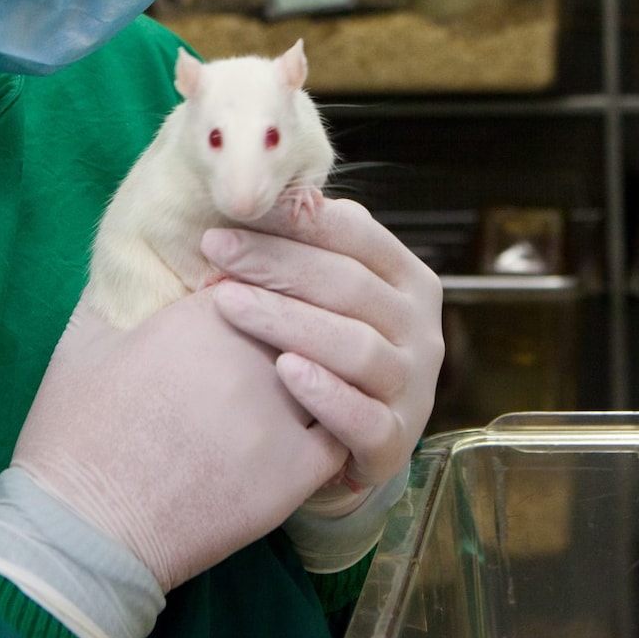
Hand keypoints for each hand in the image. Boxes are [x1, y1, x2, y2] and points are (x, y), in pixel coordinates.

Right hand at [9, 290, 348, 590]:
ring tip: (308, 379)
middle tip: (288, 340)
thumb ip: (118, 290)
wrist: (82, 531)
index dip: (262, 283)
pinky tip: (320, 425)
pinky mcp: (294, 472)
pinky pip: (341, 432)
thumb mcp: (84, 342)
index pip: (263, 275)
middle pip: (304, 318)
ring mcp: (279, 415)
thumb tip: (132, 260)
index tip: (258, 295)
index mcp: (203, 316)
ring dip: (325, 371)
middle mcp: (251, 357)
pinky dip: (335, 425)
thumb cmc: (75, 436)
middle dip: (300, 324)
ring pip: (332, 371)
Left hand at [201, 196, 444, 502]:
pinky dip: (324, 393)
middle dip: (277, 263)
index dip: (297, 221)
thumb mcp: (329, 296)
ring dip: (287, 320)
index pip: (358, 235)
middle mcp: (423, 330)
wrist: (346, 445)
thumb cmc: (326, 352)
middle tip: (216, 249)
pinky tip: (283, 372)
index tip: (234, 213)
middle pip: (349, 286)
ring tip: (226, 303)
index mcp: (410, 281)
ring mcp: (414, 388)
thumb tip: (282, 192)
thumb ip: (315, 249)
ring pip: (355, 346)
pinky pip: (363, 417)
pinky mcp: (396, 442)